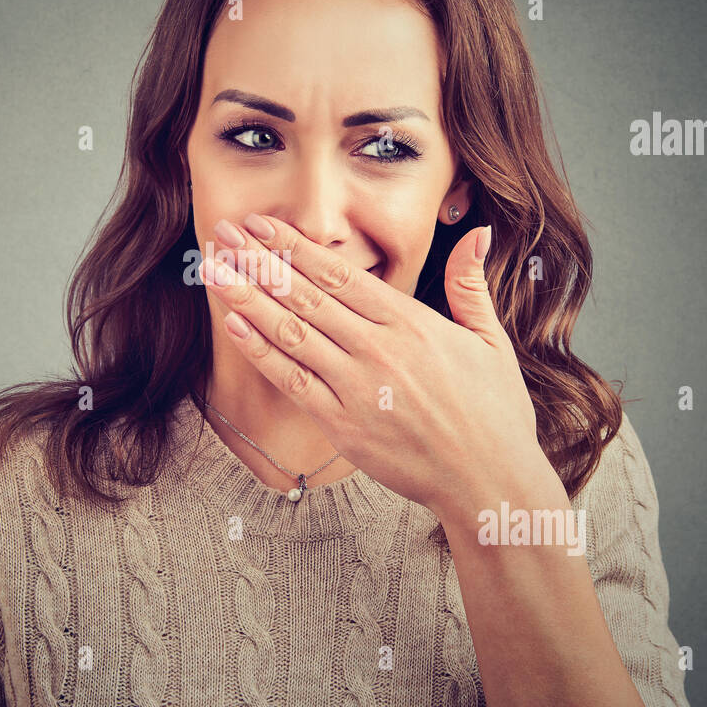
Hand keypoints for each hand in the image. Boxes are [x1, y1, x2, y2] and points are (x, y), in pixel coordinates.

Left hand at [200, 214, 556, 517]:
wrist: (488, 481)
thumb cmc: (494, 414)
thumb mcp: (491, 341)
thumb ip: (471, 285)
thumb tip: (476, 230)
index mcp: (411, 323)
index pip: (340, 275)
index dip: (294, 246)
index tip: (260, 224)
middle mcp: (380, 349)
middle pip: (306, 296)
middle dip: (259, 261)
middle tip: (222, 233)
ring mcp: (359, 388)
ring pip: (291, 333)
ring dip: (247, 298)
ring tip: (212, 270)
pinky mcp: (344, 426)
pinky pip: (293, 381)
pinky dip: (261, 352)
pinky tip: (233, 325)